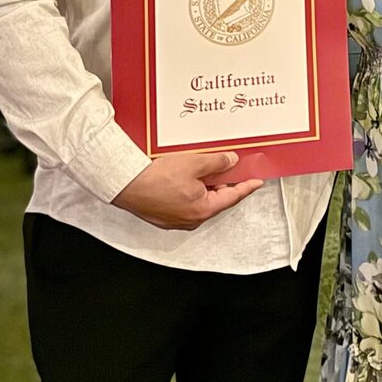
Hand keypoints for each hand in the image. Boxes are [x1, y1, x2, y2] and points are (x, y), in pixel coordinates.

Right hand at [112, 151, 262, 228]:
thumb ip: (217, 163)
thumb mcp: (194, 163)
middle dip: (222, 182)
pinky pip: (184, 202)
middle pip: (215, 199)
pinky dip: (190, 189)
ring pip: (199, 200)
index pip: (232, 197)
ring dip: (204, 184)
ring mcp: (175, 220)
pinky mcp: (163, 215)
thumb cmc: (157, 177)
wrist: (125, 184)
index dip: (246, 187)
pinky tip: (185, 175)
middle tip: (228, 166)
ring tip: (203, 167)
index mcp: (202, 210)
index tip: (256, 182)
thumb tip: (231, 162)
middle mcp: (190, 219)